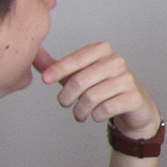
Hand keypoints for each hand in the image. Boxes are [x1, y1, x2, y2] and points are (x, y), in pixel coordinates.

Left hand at [35, 43, 159, 138]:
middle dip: (66, 96)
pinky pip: (105, 109)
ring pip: (91, 97)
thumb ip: (56, 66)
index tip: (45, 79)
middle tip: (64, 103)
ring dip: (80, 110)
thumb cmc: (103, 87)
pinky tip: (96, 115)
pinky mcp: (133, 97)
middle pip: (80, 80)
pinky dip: (95, 116)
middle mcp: (116, 61)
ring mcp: (127, 79)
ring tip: (79, 113)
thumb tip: (33, 54)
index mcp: (102, 51)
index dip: (58, 70)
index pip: (76, 59)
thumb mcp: (78, 74)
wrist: (134, 105)